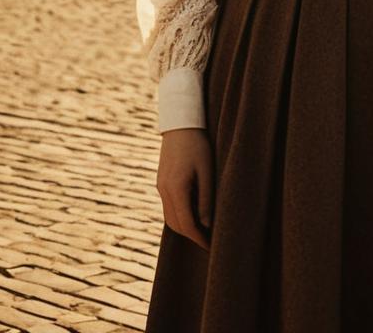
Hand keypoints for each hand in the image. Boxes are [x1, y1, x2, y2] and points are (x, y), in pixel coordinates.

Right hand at [156, 127, 213, 250]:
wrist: (181, 125)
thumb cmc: (198, 145)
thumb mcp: (207, 171)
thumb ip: (206, 198)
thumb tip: (206, 224)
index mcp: (176, 189)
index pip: (187, 224)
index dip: (199, 238)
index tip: (212, 246)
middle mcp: (164, 191)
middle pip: (175, 225)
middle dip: (192, 236)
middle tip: (209, 242)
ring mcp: (160, 187)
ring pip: (170, 218)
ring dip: (185, 227)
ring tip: (203, 231)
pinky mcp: (162, 183)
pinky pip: (169, 207)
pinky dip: (180, 215)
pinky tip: (194, 213)